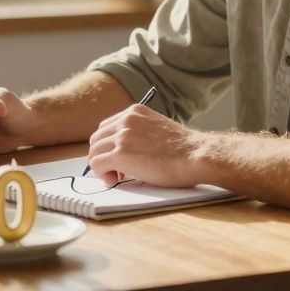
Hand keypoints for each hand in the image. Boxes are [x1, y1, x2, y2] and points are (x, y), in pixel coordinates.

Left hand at [86, 104, 205, 187]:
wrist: (195, 156)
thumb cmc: (184, 149)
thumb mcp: (158, 128)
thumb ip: (139, 132)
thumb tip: (125, 150)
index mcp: (135, 112)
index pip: (106, 126)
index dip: (109, 145)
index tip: (120, 158)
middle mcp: (126, 120)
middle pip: (96, 138)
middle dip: (103, 155)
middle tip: (117, 170)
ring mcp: (122, 136)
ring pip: (94, 151)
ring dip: (102, 165)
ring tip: (118, 175)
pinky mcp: (121, 154)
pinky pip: (96, 164)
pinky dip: (102, 174)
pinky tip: (115, 179)